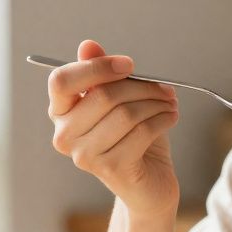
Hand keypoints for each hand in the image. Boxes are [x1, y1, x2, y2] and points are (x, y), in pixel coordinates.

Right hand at [47, 39, 180, 217]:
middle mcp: (65, 136)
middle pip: (103, 95)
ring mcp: (86, 156)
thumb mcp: (118, 101)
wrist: (148, 185)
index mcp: (60, 113)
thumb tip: (88, 46)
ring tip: (170, 103)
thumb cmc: (132, 139)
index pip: (62, 81)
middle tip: (164, 87)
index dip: (97, 67)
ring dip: (156, 103)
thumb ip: (101, 74)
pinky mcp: (111, 169)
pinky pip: (142, 131)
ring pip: (126, 113)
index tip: (129, 65)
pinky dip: (163, 119)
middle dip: (141, 86)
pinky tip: (171, 117)